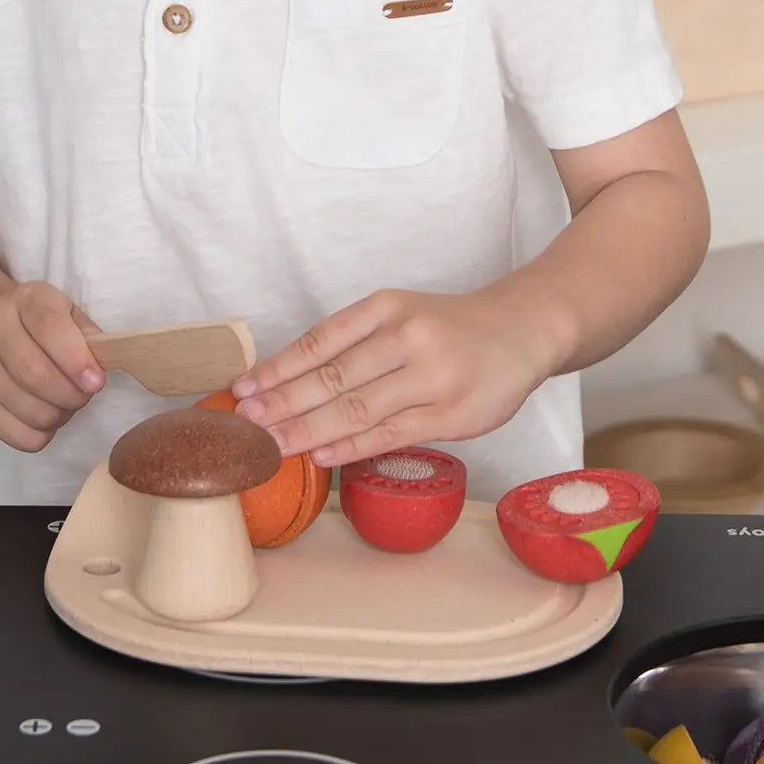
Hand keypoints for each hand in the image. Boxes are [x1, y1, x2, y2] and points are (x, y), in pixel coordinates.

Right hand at [0, 280, 105, 452]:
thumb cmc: (40, 325)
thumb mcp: (67, 314)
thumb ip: (88, 336)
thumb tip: (96, 371)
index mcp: (25, 300)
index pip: (49, 327)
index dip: (76, 359)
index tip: (96, 382)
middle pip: (35, 374)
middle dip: (71, 394)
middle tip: (84, 396)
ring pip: (29, 409)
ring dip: (59, 416)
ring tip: (65, 404)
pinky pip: (16, 434)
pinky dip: (41, 435)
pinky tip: (44, 418)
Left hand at [231, 288, 554, 467]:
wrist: (522, 330)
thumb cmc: (449, 327)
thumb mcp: (402, 314)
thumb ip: (356, 342)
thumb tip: (289, 381)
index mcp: (387, 307)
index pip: (320, 341)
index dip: (277, 369)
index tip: (242, 390)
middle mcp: (406, 337)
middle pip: (332, 377)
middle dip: (282, 405)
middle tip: (244, 426)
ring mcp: (430, 377)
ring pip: (357, 409)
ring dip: (307, 430)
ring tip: (271, 447)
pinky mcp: (451, 413)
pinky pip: (391, 434)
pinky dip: (350, 446)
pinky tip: (320, 455)